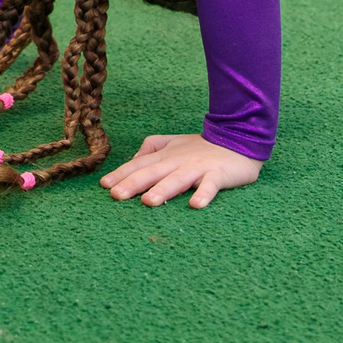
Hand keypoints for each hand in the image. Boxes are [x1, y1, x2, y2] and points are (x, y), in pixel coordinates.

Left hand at [100, 133, 262, 208]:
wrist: (238, 138)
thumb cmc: (202, 146)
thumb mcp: (173, 143)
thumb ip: (152, 148)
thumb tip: (133, 159)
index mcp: (165, 155)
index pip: (139, 165)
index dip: (122, 174)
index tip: (104, 185)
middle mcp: (177, 161)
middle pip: (153, 173)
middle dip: (134, 183)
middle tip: (116, 196)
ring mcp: (198, 168)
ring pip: (178, 179)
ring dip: (163, 190)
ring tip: (149, 202)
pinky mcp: (218, 174)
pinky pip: (210, 185)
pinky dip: (204, 194)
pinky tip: (195, 205)